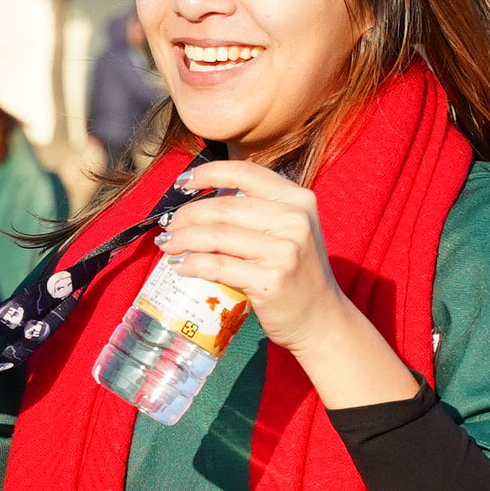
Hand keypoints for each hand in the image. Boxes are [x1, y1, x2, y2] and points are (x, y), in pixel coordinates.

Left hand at [157, 159, 416, 405]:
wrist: (321, 318)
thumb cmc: (297, 273)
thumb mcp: (290, 230)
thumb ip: (259, 211)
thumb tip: (201, 202)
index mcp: (297, 199)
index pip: (245, 173)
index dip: (208, 173)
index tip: (182, 184)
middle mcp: (294, 220)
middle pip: (224, 207)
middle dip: (187, 215)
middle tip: (170, 226)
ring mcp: (285, 251)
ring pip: (217, 236)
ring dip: (183, 239)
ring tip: (168, 245)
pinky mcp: (271, 281)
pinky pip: (219, 266)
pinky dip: (192, 264)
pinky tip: (180, 266)